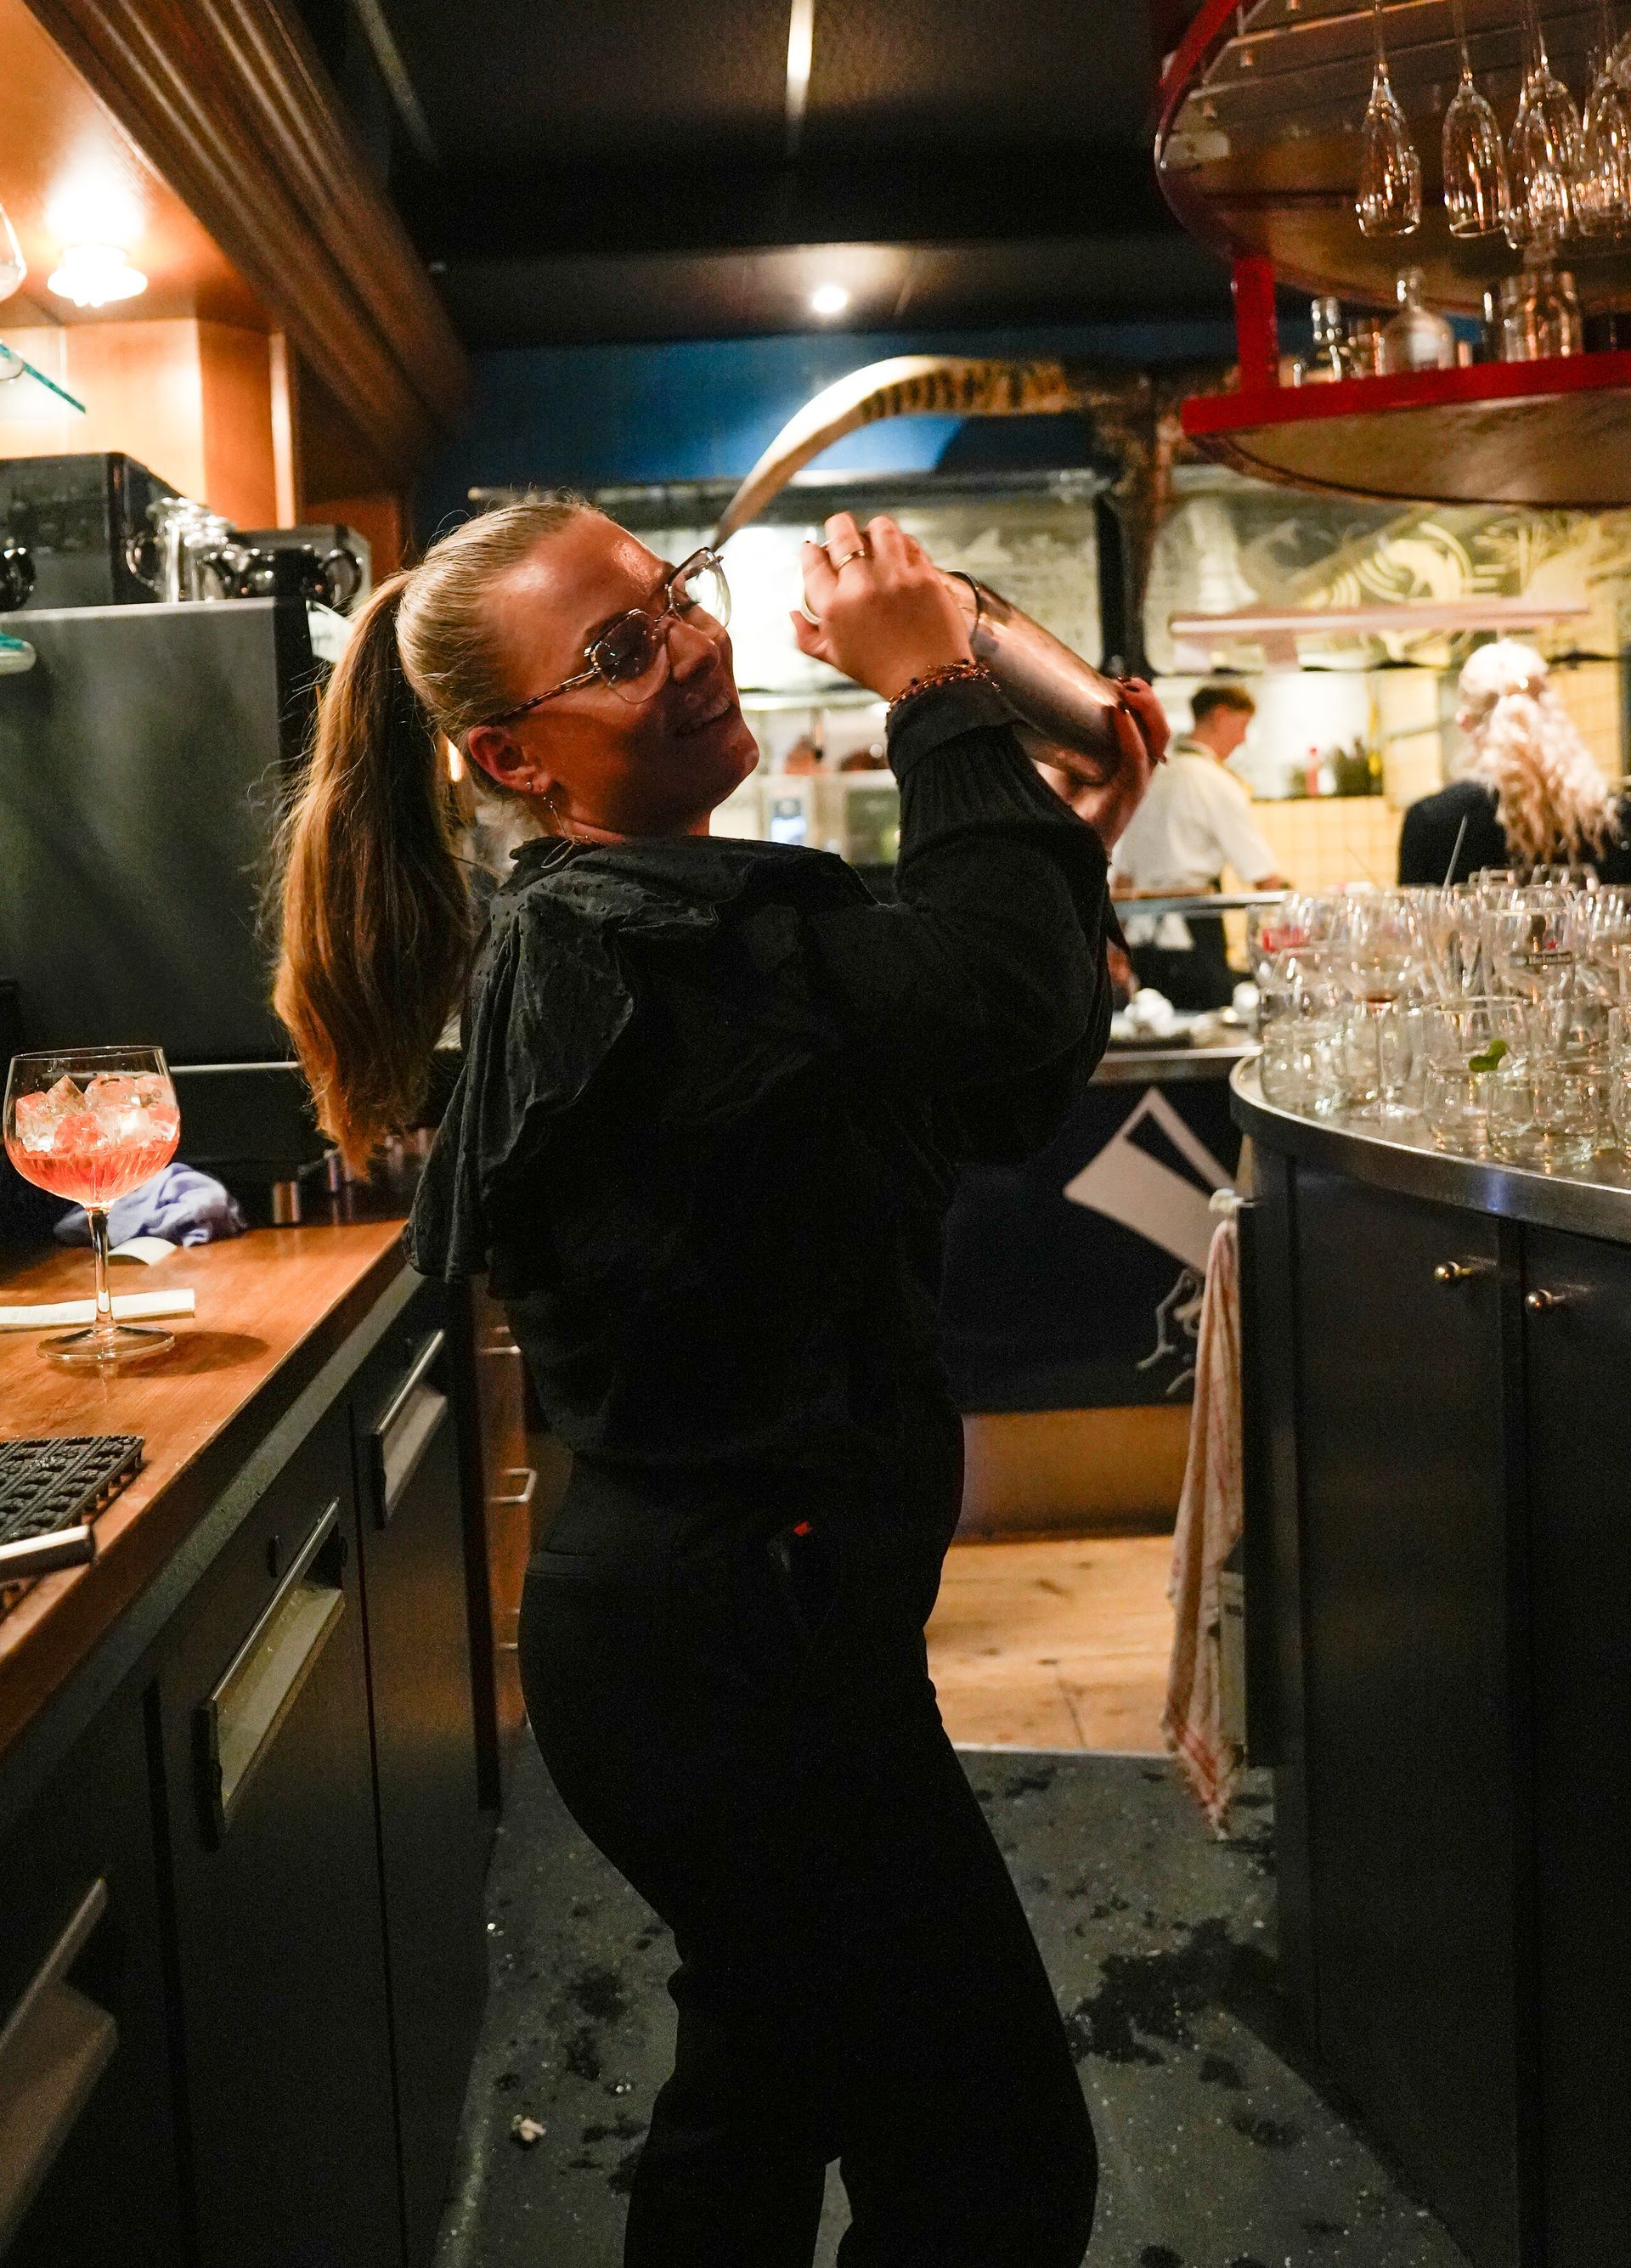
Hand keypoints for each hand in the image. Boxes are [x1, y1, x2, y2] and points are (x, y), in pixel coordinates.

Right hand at [790, 512, 972, 700]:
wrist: (928, 678)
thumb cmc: (881, 671)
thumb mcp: (835, 658)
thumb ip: (807, 636)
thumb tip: (794, 614)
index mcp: (834, 607)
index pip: (813, 561)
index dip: (811, 551)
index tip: (814, 550)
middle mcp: (861, 586)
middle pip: (842, 533)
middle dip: (837, 528)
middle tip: (841, 532)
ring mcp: (895, 576)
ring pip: (879, 528)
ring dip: (873, 530)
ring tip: (873, 538)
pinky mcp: (923, 574)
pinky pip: (909, 542)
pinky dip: (901, 544)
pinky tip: (898, 554)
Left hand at [1057, 676, 1164, 851]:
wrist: (1055, 842)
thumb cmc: (1058, 805)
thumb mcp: (1059, 760)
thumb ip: (1062, 738)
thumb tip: (1036, 705)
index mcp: (1126, 760)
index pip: (1145, 724)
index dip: (1138, 699)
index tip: (1116, 679)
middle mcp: (1136, 769)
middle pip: (1158, 727)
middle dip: (1148, 699)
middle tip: (1127, 681)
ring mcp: (1137, 782)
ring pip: (1158, 739)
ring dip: (1147, 710)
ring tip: (1128, 691)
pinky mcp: (1131, 796)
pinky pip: (1138, 760)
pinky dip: (1131, 735)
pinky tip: (1119, 715)